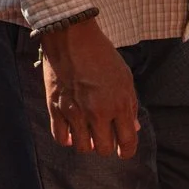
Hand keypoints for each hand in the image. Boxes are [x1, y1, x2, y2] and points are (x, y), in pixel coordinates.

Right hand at [39, 17, 139, 156]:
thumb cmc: (101, 54)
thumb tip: (132, 128)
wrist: (71, 36)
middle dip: (107, 145)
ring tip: (88, 132)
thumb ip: (130, 105)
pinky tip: (72, 132)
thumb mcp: (125, 77)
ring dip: (87, 143)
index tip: (124, 151)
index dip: (127, 151)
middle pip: (104, 149)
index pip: (127, 143)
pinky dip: (67, 139)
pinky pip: (60, 138)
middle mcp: (97, 113)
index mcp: (119, 105)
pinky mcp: (55, 108)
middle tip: (105, 136)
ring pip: (83, 147)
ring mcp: (74, 112)